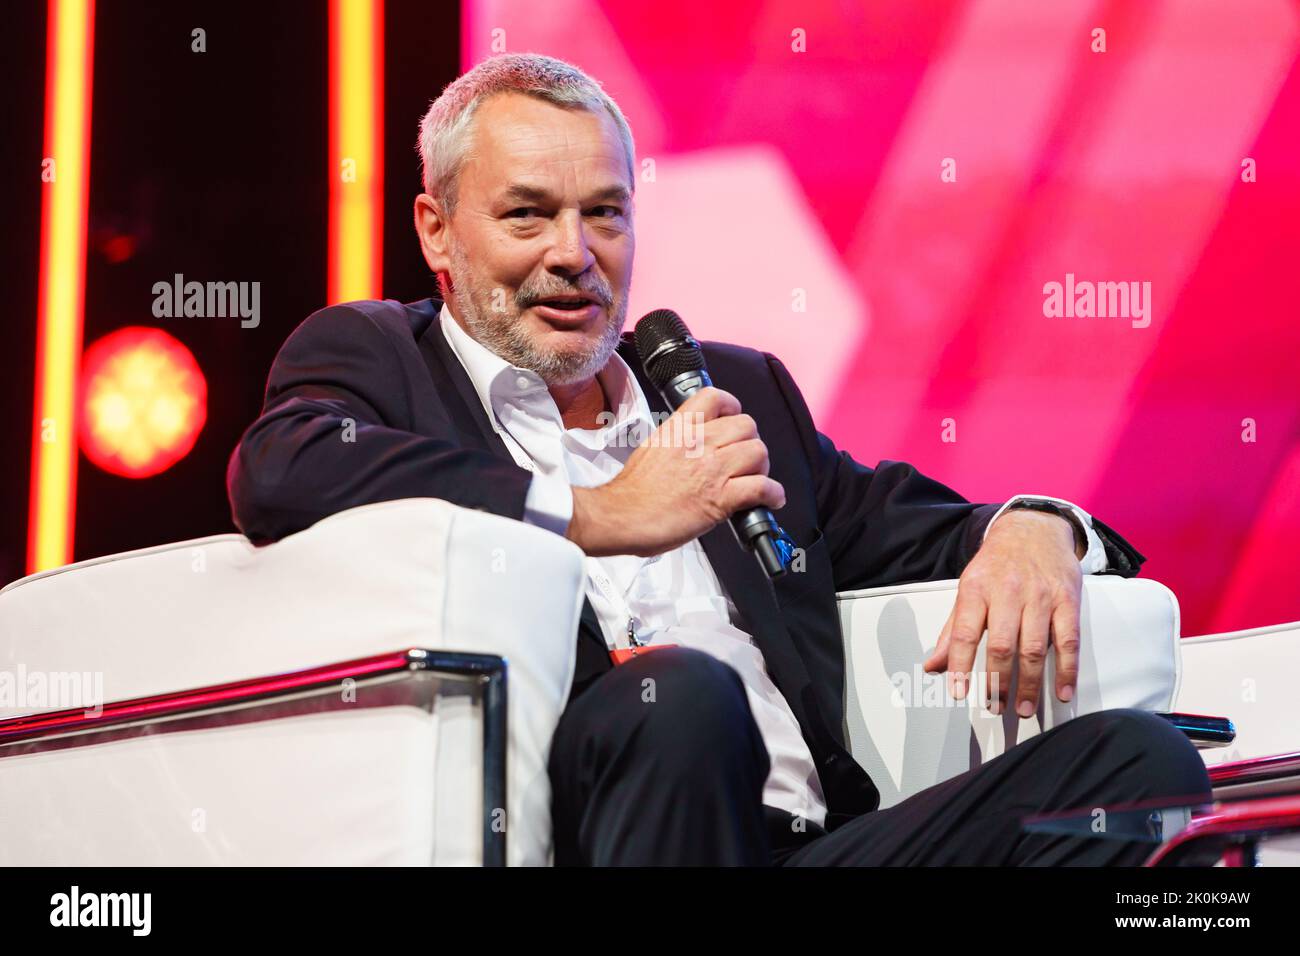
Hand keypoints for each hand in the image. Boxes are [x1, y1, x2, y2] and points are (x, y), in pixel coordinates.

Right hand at [565, 387, 785, 557]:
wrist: (621, 516)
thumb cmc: (632, 492)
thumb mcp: (652, 448)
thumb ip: (677, 441)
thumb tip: (693, 447)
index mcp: (679, 429)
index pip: (715, 398)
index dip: (732, 407)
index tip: (733, 419)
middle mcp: (698, 443)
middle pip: (746, 426)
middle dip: (750, 442)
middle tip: (743, 458)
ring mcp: (711, 469)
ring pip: (758, 452)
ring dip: (762, 467)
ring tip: (753, 478)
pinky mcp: (720, 498)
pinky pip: (761, 487)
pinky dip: (772, 494)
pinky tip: (770, 499)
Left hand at [922, 510, 1082, 715]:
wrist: (1033, 528)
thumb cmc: (996, 565)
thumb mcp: (967, 590)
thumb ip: (951, 631)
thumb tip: (933, 667)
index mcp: (975, 589)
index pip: (963, 632)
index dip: (959, 664)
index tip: (958, 692)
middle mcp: (1007, 592)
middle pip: (1001, 644)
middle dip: (998, 682)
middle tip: (995, 707)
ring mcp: (1040, 595)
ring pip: (1034, 647)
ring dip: (1029, 683)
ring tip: (1022, 709)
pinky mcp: (1067, 599)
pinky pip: (1068, 640)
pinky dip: (1067, 669)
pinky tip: (1062, 692)